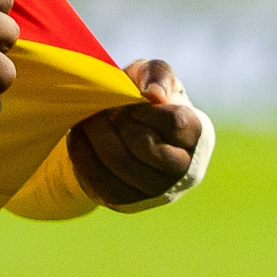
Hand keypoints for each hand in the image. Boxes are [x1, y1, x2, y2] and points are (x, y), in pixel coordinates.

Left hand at [69, 59, 204, 207]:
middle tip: (102, 110)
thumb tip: (155, 95)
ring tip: (87, 120)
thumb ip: (158, 74)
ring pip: (121, 166)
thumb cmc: (144, 98)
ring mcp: (158, 191)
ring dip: (97, 137)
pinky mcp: (128, 203)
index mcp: (198, 134)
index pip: (174, 123)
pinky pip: (102, 183)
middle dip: (118, 124)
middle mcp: (186, 169)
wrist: (123, 130)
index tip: (128, 103)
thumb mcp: (153, 74)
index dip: (145, 110)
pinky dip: (84, 157)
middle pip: (147, 148)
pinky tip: (78, 138)